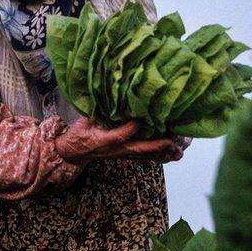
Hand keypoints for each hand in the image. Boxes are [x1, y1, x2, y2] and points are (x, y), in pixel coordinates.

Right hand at [54, 118, 179, 164]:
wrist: (73, 153)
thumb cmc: (79, 135)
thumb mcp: (83, 121)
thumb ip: (96, 111)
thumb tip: (107, 94)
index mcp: (105, 140)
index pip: (121, 134)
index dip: (132, 127)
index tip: (142, 118)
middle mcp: (117, 149)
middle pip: (140, 149)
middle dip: (157, 146)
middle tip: (172, 142)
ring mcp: (122, 154)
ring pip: (144, 156)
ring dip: (161, 154)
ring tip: (178, 153)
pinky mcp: (125, 155)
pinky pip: (144, 157)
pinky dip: (158, 156)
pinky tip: (170, 155)